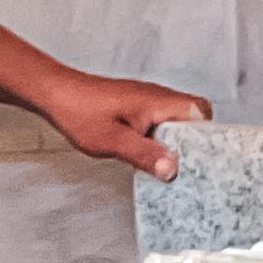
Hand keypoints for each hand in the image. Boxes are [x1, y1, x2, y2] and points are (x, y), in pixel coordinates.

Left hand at [37, 73, 212, 179]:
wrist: (56, 94)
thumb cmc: (80, 112)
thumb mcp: (113, 141)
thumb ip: (144, 154)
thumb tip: (173, 169)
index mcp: (158, 101)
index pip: (201, 111)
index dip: (207, 135)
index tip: (201, 159)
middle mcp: (158, 97)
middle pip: (193, 117)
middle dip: (193, 142)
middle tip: (184, 166)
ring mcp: (148, 101)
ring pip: (177, 121)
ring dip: (175, 142)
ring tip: (166, 165)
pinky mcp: (137, 107)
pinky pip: (161, 122)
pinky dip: (160, 139)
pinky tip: (148, 155)